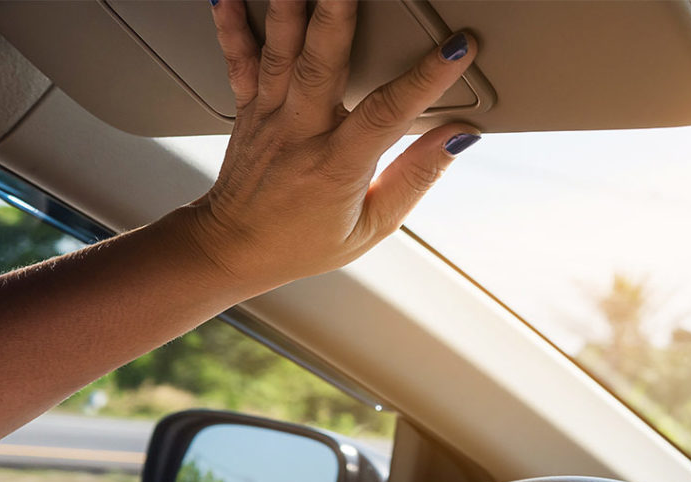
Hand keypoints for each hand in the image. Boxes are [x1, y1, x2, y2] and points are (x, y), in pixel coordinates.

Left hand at [187, 0, 480, 291]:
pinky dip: (232, 25)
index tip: (456, 50)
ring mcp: (269, 116)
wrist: (232, 248)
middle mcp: (299, 134)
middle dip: (339, 15)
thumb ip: (417, 175)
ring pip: (280, 53)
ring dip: (291, 9)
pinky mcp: (247, 106)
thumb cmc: (303, 241)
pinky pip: (238, 59)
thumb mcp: (375, 224)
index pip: (388, 114)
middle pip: (322, 64)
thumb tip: (458, 137)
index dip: (426, 79)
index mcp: (337, 166)